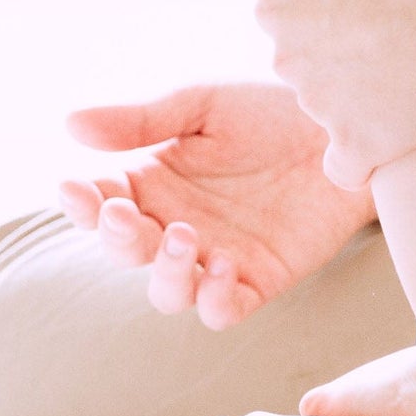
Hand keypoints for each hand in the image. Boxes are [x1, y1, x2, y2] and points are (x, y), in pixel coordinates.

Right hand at [58, 82, 375, 329]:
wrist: (346, 127)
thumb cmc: (274, 109)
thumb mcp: (204, 104)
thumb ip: (143, 120)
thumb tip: (69, 125)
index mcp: (153, 183)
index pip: (100, 204)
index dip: (82, 203)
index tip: (72, 188)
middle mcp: (177, 224)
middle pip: (128, 253)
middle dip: (118, 240)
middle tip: (125, 215)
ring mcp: (216, 257)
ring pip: (169, 294)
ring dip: (165, 274)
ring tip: (183, 237)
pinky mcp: (260, 280)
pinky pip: (223, 311)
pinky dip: (215, 299)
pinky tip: (225, 264)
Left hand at [230, 0, 415, 189]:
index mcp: (274, 2)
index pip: (295, 15)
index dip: (337, 7)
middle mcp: (285, 57)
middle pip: (311, 63)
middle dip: (346, 54)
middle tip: (402, 33)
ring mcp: (320, 105)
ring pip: (334, 108)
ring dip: (364, 98)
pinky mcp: (359, 141)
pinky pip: (347, 166)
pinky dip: (363, 159)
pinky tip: (387, 144)